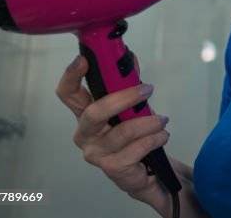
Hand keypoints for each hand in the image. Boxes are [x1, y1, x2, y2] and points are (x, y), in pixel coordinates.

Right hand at [55, 55, 171, 205]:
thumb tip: (129, 60)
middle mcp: (85, 134)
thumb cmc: (135, 135)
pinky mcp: (112, 168)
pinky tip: (161, 136)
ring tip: (162, 121)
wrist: (148, 170)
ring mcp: (96, 153)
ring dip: (149, 123)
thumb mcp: (132, 107)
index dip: (71, 76)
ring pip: (124, 131)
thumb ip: (128, 85)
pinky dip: (155, 138)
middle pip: (94, 112)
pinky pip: (137, 148)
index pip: (68, 93)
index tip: (83, 59)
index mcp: (85, 114)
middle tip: (147, 90)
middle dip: (124, 98)